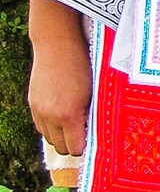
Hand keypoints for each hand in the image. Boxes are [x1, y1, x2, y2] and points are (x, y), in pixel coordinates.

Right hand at [28, 34, 91, 157]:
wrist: (58, 44)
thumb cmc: (83, 65)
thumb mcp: (94, 92)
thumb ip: (92, 115)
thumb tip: (95, 134)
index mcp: (69, 114)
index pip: (76, 148)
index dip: (86, 147)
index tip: (94, 141)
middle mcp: (50, 116)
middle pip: (61, 147)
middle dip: (73, 144)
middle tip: (85, 133)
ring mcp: (38, 110)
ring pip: (49, 138)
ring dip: (61, 136)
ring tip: (74, 124)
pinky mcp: (32, 104)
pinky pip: (40, 126)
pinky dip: (51, 126)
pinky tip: (61, 116)